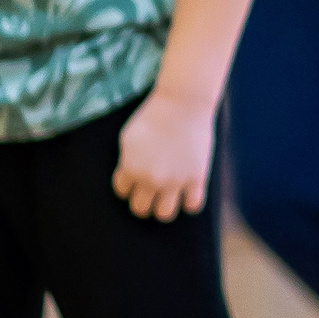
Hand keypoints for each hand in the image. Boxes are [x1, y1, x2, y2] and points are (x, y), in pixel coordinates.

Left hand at [113, 90, 214, 221]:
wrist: (183, 103)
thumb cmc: (154, 115)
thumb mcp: (129, 137)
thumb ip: (126, 161)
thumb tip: (128, 178)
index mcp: (131, 169)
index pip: (122, 192)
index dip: (128, 185)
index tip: (137, 176)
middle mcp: (151, 179)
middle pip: (140, 209)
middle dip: (143, 201)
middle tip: (151, 190)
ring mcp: (174, 181)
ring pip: (164, 214)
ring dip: (164, 205)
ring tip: (169, 194)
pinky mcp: (196, 178)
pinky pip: (192, 206)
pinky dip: (190, 201)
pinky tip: (189, 190)